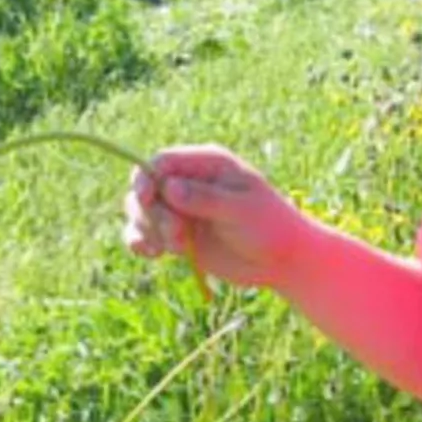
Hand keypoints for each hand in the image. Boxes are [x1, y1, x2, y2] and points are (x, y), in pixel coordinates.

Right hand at [123, 145, 310, 289]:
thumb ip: (204, 198)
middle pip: (146, 188)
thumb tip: (168, 187)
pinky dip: (140, 242)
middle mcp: (188, 183)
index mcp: (207, 165)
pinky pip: (144, 233)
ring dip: (149, 230)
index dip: (146, 178)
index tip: (147, 199)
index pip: (162, 162)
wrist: (280, 260)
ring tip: (178, 248)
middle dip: (153, 213)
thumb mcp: (241, 209)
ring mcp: (181, 210)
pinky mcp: (177, 235)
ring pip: (141, 211)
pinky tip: (152, 253)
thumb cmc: (269, 226)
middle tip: (178, 235)